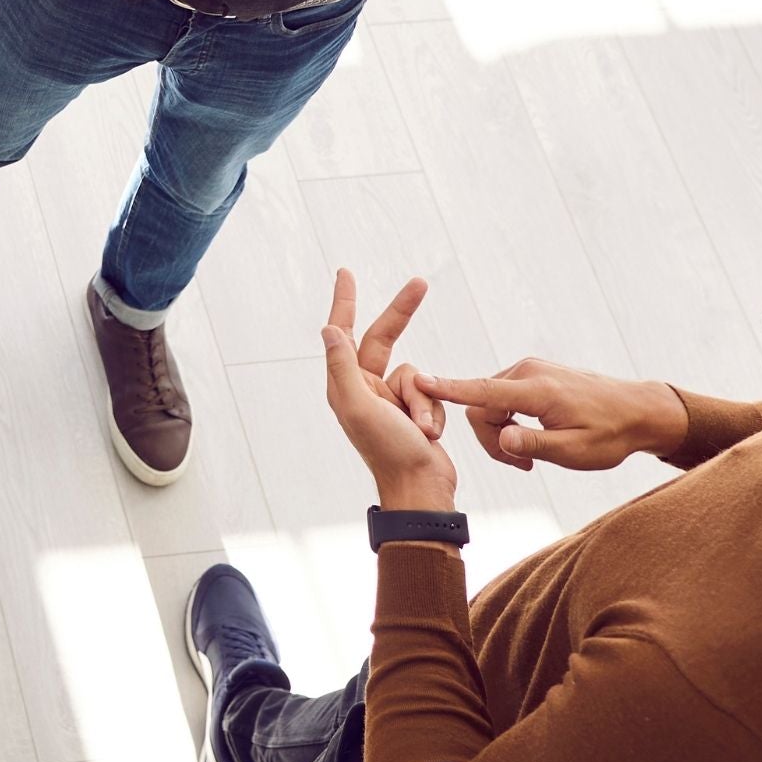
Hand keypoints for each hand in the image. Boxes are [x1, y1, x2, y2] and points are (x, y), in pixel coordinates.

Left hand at [318, 270, 456, 511]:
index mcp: (345, 385)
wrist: (421, 488)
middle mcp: (364, 389)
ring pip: (416, 374)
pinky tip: (429, 436)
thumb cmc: (388, 451)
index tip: (346, 273)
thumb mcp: (359, 407)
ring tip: (421, 430)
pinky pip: (431, 393)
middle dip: (402, 313)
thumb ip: (342, 367)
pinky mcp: (414, 412)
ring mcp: (390, 400)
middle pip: (383, 339)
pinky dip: (434, 412)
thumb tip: (327, 329)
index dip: (344, 302)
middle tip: (420, 283)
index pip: (344, 333)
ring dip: (424, 401)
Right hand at [416, 359, 690, 473]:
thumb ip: (536, 445)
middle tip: (522, 466)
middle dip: (491, 438)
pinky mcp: (534, 373)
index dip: (449, 390)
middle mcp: (528, 373)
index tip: (418, 381)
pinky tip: (534, 437)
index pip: (482, 390)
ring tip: (532, 456)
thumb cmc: (611, 434)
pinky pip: (504, 395)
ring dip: (502, 431)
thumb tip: (502, 439)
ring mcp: (531, 370)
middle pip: (481, 405)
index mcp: (537, 391)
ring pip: (491, 402)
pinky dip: (510, 419)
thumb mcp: (576, 451)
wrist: (640, 409)